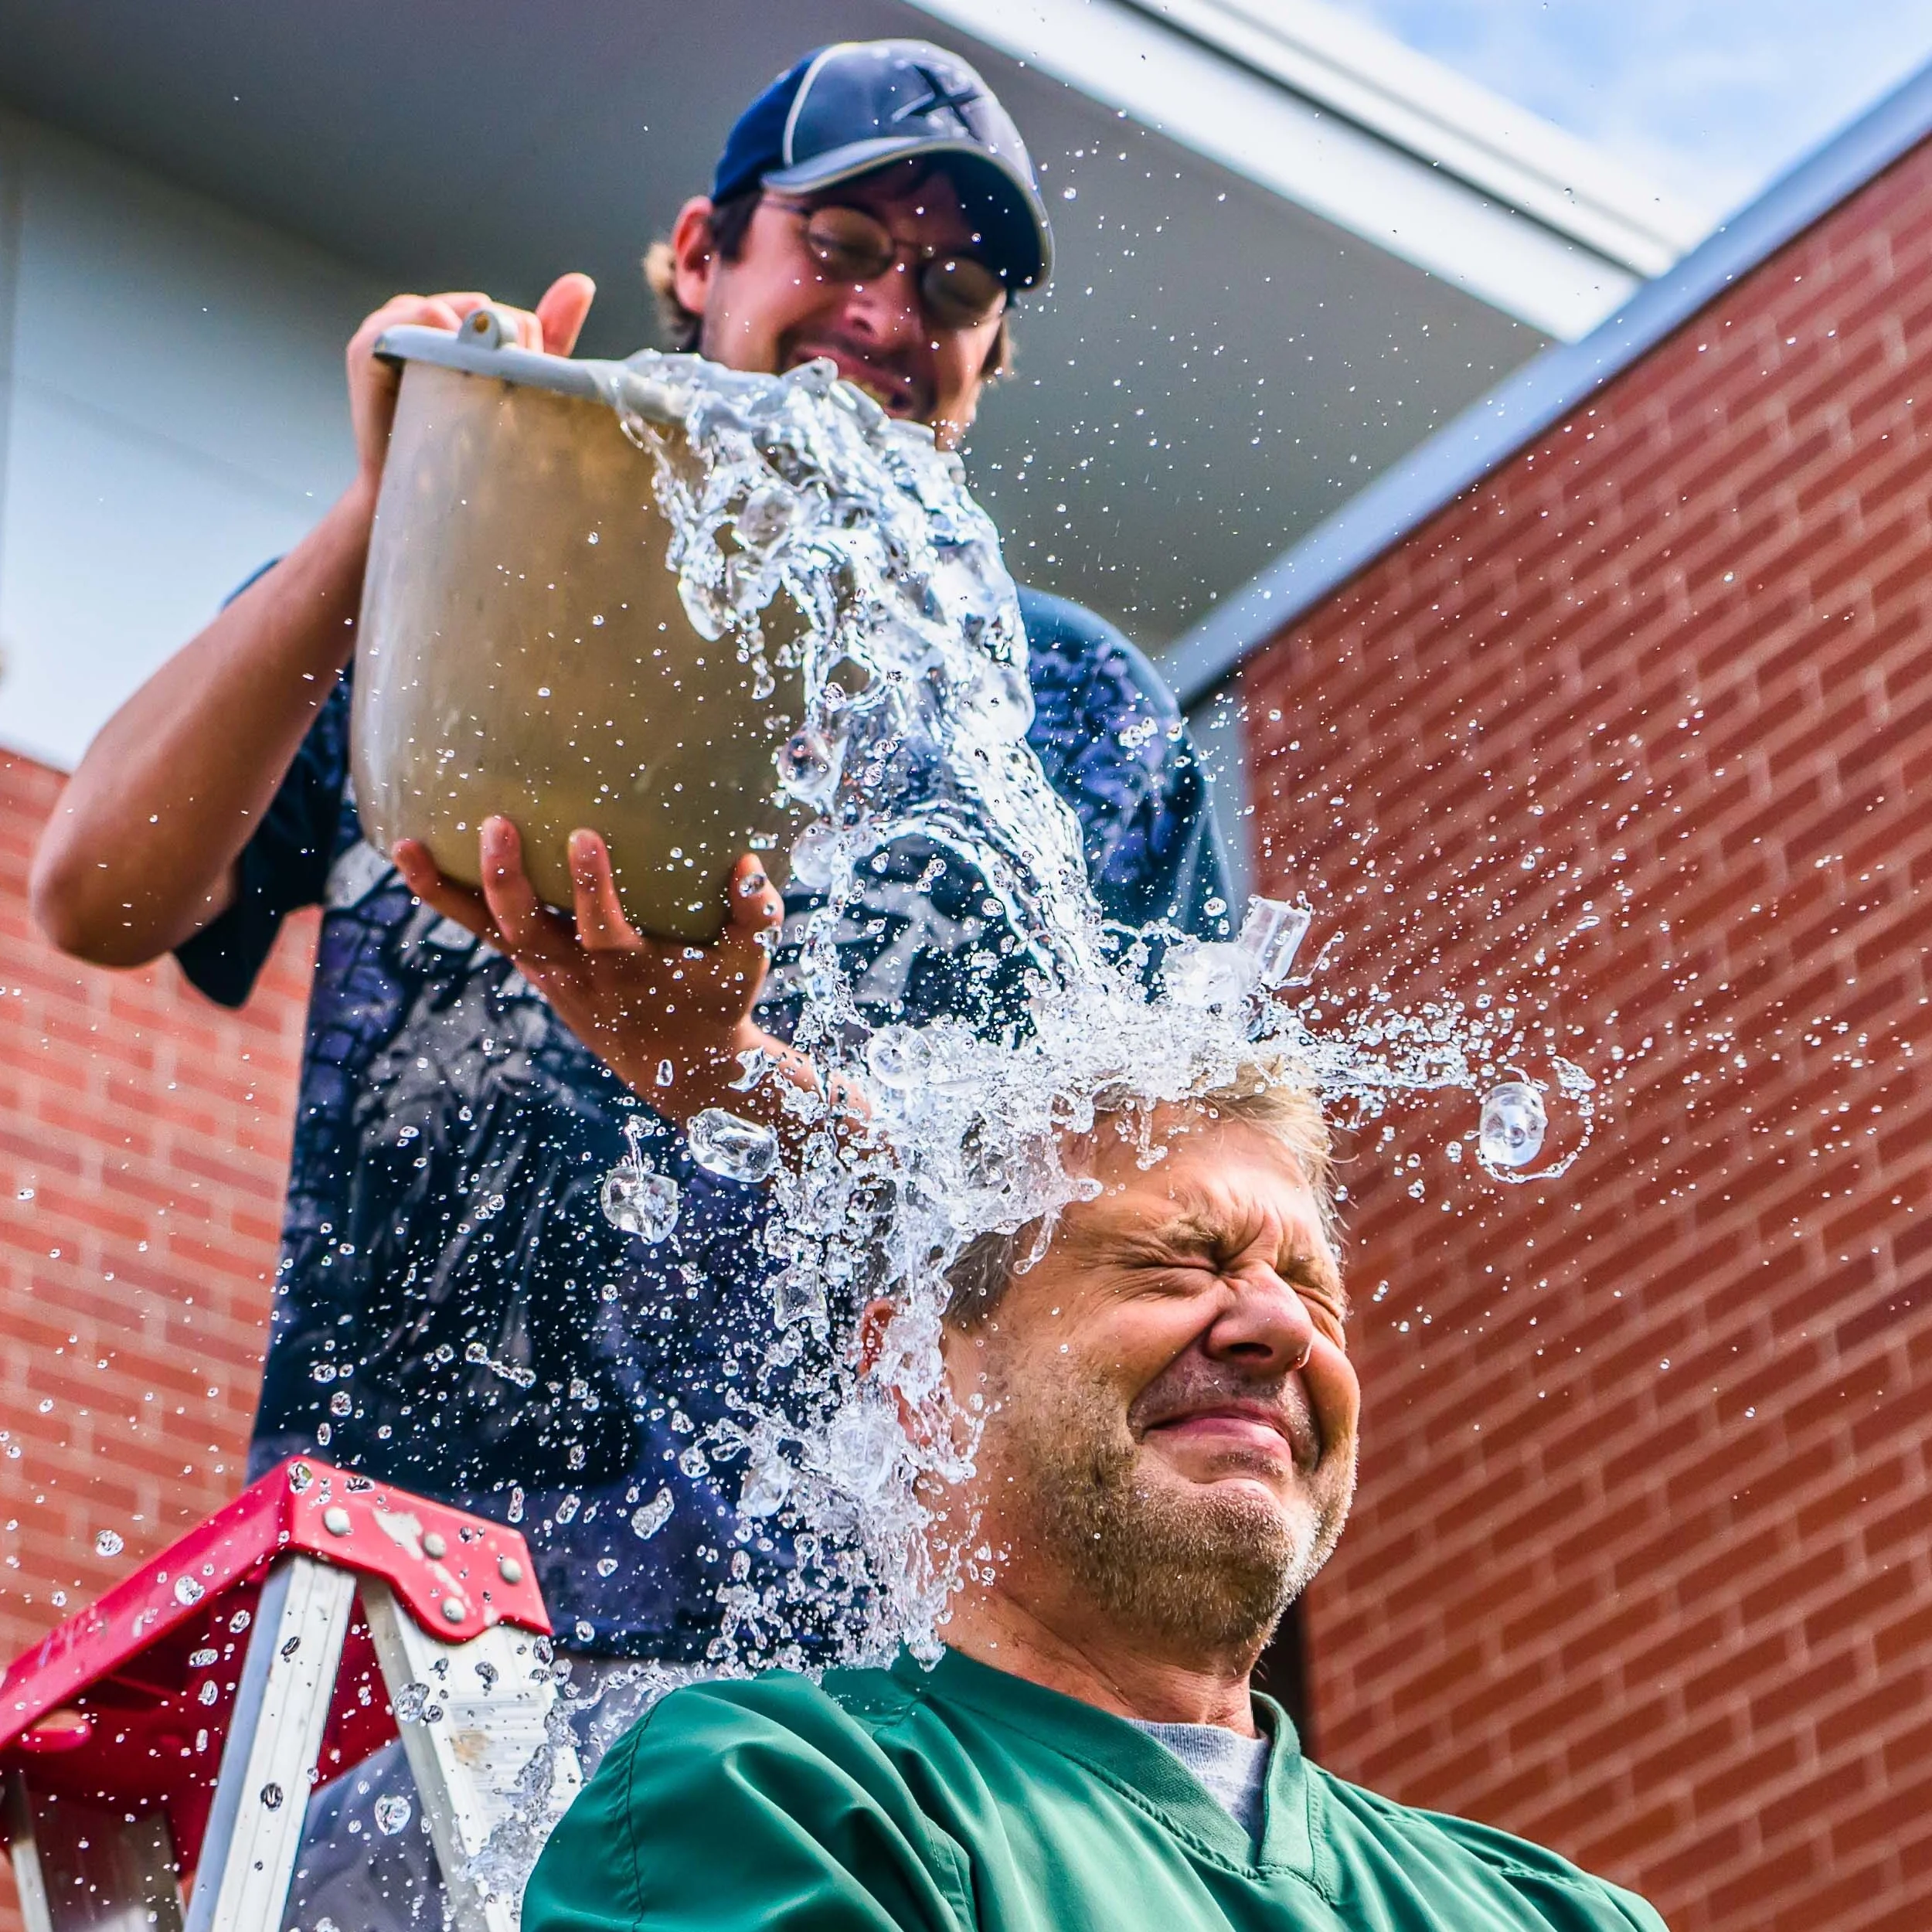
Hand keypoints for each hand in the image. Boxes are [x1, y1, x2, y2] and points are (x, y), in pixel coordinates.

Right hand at [345, 273, 596, 498]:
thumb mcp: (518, 383)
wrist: (417, 498)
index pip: (508, 317)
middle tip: (501, 398)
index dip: (526, 353)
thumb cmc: (469, 444)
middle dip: (502, 352)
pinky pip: (414, 320)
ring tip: (479, 391)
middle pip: (483, 311)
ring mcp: (390, 326)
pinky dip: (440, 338)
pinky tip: (453, 370)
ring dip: (475, 350)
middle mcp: (419, 315)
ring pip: (453, 313)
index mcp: (452, 319)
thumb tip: (582, 282)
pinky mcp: (367, 347)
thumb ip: (548, 335)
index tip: (522, 393)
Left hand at [392, 816, 788, 1120]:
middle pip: (528, 931)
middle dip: (508, 880)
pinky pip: (483, 933)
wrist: (680, 1069)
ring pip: (489, 934)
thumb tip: (750, 860)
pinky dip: (447, 900)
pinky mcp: (535, 968)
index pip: (602, 929)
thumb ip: (755, 914)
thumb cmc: (717, 1001)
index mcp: (630, 970)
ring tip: (405, 845)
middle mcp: (579, 974)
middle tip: (495, 822)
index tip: (583, 836)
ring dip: (447, 892)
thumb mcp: (748, 964)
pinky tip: (413, 856)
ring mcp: (549, 973)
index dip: (590, 887)